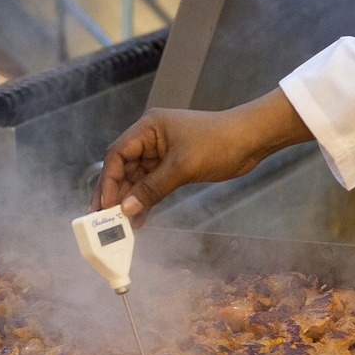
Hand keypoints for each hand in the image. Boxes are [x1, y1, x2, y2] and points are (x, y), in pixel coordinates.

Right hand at [90, 88, 313, 225]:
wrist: (251, 140)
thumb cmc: (219, 142)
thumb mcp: (182, 167)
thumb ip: (152, 188)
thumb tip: (126, 208)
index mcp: (148, 128)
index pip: (117, 154)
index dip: (108, 181)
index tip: (105, 205)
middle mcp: (150, 138)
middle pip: (123, 168)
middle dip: (114, 194)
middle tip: (103, 219)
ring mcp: (161, 152)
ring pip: (136, 179)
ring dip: (130, 200)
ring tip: (121, 225)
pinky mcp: (173, 165)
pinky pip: (152, 184)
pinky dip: (145, 200)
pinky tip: (139, 219)